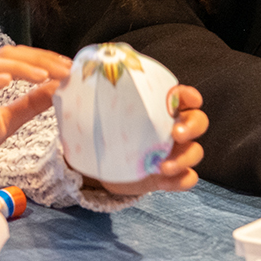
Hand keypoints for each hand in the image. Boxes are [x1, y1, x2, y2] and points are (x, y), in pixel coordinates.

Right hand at [0, 46, 69, 183]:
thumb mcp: (7, 122)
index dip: (45, 59)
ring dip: (21, 67)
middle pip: (10, 55)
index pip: (21, 59)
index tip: (69, 67)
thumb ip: (29, 105)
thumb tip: (57, 90)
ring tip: (44, 74)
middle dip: (39, 59)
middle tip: (64, 69)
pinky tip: (9, 80)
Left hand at [83, 85, 207, 195]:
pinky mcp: (167, 177)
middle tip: (175, 133)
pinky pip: (186, 178)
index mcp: (159, 107)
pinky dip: (181, 179)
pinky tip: (166, 179)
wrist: (98, 165)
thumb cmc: (103, 131)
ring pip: (196, 151)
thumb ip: (87, 97)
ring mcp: (173, 153)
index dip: (190, 95)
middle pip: (198, 122)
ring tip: (163, 165)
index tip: (187, 98)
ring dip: (186, 157)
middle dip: (192, 126)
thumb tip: (61, 81)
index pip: (184, 96)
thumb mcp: (95, 113)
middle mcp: (172, 127)